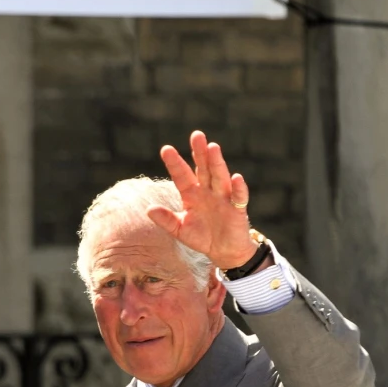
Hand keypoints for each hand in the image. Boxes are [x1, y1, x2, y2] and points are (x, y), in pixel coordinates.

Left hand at [148, 131, 258, 269]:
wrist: (224, 251)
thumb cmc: (201, 237)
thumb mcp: (180, 230)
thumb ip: (166, 220)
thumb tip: (148, 209)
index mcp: (192, 194)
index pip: (182, 176)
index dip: (174, 163)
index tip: (165, 149)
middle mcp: (207, 191)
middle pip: (203, 168)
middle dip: (200, 152)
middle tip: (196, 135)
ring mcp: (223, 198)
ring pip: (219, 177)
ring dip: (216, 163)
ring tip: (213, 147)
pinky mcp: (237, 209)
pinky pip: (239, 197)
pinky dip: (239, 189)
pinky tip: (236, 178)